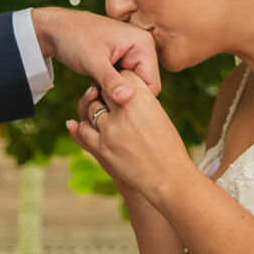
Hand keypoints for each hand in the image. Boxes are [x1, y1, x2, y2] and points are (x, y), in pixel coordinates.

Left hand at [32, 8, 160, 104]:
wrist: (55, 29)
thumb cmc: (73, 38)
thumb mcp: (92, 62)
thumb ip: (111, 81)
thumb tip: (127, 98)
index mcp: (144, 44)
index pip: (152, 85)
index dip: (132, 97)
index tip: (108, 99)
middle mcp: (143, 49)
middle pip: (143, 88)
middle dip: (122, 96)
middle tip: (98, 92)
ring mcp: (133, 55)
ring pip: (131, 88)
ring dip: (114, 94)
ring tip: (95, 87)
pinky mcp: (122, 62)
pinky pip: (122, 84)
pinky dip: (109, 89)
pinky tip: (95, 86)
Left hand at [66, 77, 196, 204]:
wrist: (169, 178)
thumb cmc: (168, 147)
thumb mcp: (158, 115)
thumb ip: (139, 101)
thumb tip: (122, 91)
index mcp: (142, 98)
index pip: (122, 75)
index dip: (120, 81)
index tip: (119, 86)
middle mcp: (124, 110)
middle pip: (103, 88)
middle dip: (105, 92)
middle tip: (108, 98)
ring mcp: (110, 129)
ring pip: (91, 108)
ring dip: (96, 110)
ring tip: (105, 117)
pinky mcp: (101, 147)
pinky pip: (83, 129)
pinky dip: (83, 127)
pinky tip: (88, 126)